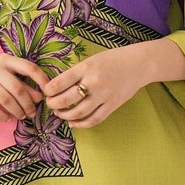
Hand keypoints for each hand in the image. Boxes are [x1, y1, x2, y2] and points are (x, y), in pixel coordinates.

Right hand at [0, 44, 43, 120]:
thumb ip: (22, 84)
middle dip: (27, 103)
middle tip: (32, 113)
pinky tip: (7, 118)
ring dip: (16, 111)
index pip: (28, 67)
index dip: (41, 79)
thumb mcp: (3, 74)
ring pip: (4, 98)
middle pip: (17, 87)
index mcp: (5, 60)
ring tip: (21, 116)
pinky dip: (1, 115)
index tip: (48, 92)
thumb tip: (39, 97)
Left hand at [41, 38, 184, 128]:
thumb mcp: (91, 60)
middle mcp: (94, 82)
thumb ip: (76, 73)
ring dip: (65, 115)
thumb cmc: (113, 60)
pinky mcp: (113, 105)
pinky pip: (94, 119)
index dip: (48, 90)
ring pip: (78, 112)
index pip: (59, 82)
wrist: (139, 64)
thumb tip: (57, 86)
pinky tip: (74, 123)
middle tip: (50, 104)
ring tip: (60, 113)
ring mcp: (104, 95)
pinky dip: (81, 124)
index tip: (46, 92)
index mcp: (86, 68)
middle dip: (54, 104)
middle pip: (66, 100)